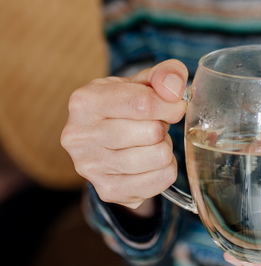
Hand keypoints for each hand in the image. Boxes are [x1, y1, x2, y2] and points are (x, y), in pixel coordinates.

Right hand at [61, 60, 188, 209]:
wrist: (106, 144)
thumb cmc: (126, 107)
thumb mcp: (142, 82)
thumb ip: (165, 75)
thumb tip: (175, 89)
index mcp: (84, 101)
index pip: (142, 103)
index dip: (170, 105)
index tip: (176, 105)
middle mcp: (79, 136)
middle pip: (152, 132)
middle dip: (164, 128)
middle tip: (154, 126)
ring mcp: (90, 168)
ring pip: (159, 157)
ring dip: (164, 149)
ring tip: (150, 143)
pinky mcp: (108, 191)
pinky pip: (161, 180)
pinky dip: (166, 170)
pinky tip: (151, 163)